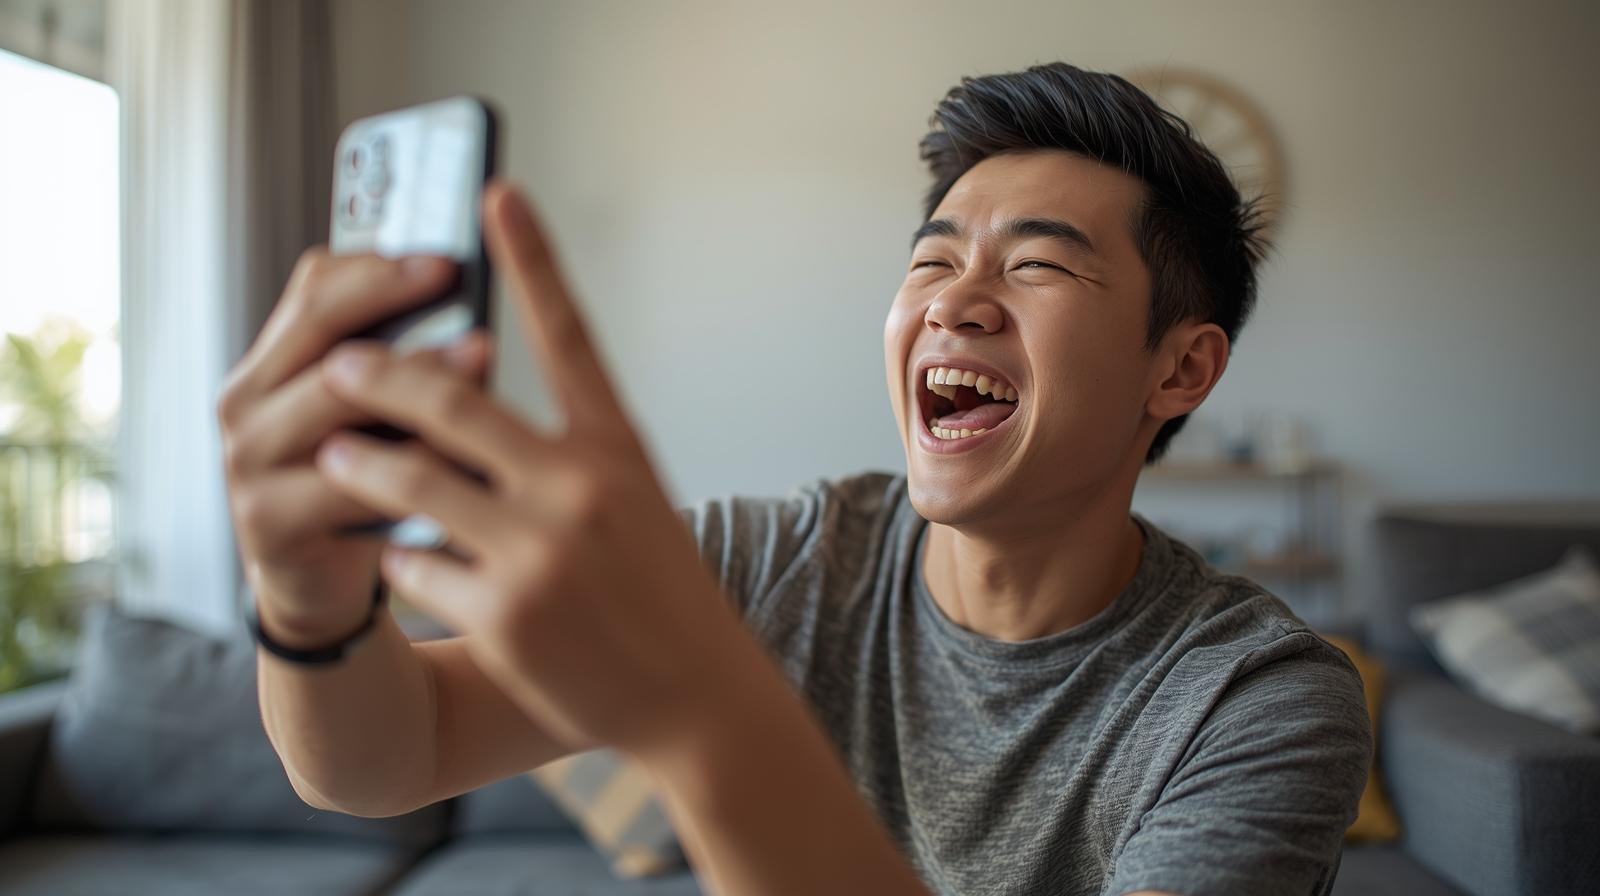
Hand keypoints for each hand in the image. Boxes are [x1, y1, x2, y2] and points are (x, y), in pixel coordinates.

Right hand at [217, 245, 487, 639]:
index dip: (381, 266)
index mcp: (270, 364)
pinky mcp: (270, 519)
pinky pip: (351, 481)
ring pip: (337, 401)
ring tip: (480, 353)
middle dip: (394, 298)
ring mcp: (248, 461)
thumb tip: (471, 301)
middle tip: (461, 282)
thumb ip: (397, 364)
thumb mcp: (375, 417)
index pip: (316, 288)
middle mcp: (245, 404)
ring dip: (415, 374)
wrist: (327, 589)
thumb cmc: (366, 488)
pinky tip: (470, 449)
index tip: (448, 254)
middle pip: (321, 329)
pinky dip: (415, 463)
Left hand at [314, 182, 756, 755]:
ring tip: (333, 453)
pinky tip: (397, 559)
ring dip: (363, 463)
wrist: (693, 692)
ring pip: (415, 483)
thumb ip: (571, 449)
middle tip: (338, 360)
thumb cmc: (661, 587)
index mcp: (618, 447)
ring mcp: (541, 551)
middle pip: (456, 403)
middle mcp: (581, 486)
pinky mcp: (505, 614)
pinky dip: (398, 557)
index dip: (534, 258)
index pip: (571, 333)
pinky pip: (417, 566)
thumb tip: (479, 412)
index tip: (498, 195)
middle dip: (383, 376)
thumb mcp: (636, 497)